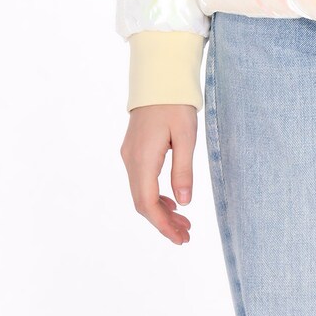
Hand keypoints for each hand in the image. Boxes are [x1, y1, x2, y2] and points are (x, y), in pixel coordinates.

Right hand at [120, 105, 197, 244]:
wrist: (159, 78)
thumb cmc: (175, 104)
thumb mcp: (185, 136)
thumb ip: (183, 170)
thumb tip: (183, 203)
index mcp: (143, 159)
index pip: (148, 203)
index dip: (163, 224)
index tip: (180, 238)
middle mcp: (131, 160)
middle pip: (142, 202)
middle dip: (163, 222)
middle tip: (186, 235)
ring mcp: (129, 155)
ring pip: (141, 193)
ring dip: (160, 210)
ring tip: (183, 222)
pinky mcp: (133, 150)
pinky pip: (141, 181)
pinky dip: (156, 195)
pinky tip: (172, 201)